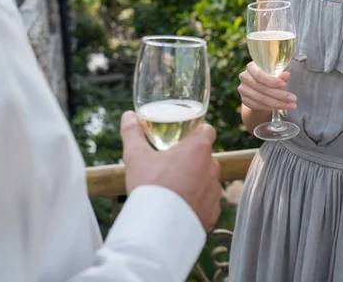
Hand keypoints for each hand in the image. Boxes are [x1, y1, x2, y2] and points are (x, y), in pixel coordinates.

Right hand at [120, 111, 221, 230]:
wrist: (159, 227)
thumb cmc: (149, 187)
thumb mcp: (136, 157)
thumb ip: (133, 133)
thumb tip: (128, 115)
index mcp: (198, 149)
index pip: (208, 131)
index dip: (198, 132)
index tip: (186, 137)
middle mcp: (212, 167)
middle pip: (206, 157)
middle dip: (193, 160)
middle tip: (173, 166)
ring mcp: (215, 190)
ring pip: (208, 180)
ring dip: (196, 181)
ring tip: (175, 189)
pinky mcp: (214, 211)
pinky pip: (208, 202)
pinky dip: (198, 203)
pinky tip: (181, 207)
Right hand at [238, 62, 296, 111]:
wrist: (258, 87)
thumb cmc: (268, 77)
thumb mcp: (275, 74)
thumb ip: (280, 75)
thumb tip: (287, 75)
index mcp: (251, 67)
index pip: (260, 75)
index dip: (272, 81)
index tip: (285, 85)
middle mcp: (244, 77)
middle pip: (262, 88)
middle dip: (279, 95)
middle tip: (293, 99)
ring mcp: (243, 90)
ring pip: (261, 99)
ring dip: (278, 103)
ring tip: (290, 105)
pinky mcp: (245, 100)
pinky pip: (259, 105)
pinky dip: (271, 107)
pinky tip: (280, 107)